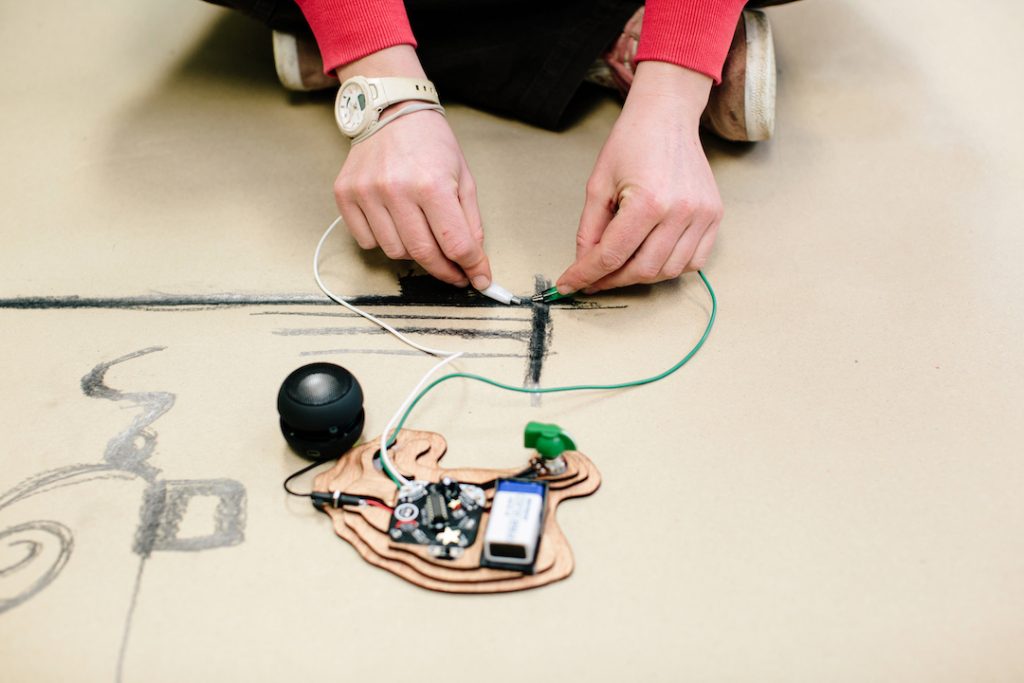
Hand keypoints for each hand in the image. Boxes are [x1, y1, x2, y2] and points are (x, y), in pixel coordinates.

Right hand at [332, 47, 491, 288]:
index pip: (456, 244)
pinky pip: (367, 241)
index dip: (471, 268)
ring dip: (413, 252)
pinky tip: (394, 220)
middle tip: (454, 272)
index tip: (478, 280)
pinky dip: (384, 239)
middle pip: (423, 255)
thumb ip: (471, 222)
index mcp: (432, 184)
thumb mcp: (464, 177)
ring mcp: (367, 193)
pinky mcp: (345, 194)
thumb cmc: (431, 143)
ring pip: (394, 252)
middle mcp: (396, 190)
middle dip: (444, 270)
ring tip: (421, 232)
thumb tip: (475, 264)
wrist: (390, 109)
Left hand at [557, 62, 722, 293]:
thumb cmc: (632, 143)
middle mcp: (680, 211)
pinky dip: (671, 267)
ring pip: (669, 271)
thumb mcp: (598, 185)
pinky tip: (652, 256)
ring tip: (621, 265)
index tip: (570, 284)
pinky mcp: (714, 215)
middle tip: (594, 278)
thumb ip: (589, 230)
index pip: (612, 255)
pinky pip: (694, 261)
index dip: (587, 274)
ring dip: (640, 276)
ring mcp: (702, 215)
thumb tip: (584, 264)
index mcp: (647, 202)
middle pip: (642, 270)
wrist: (667, 116)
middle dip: (612, 280)